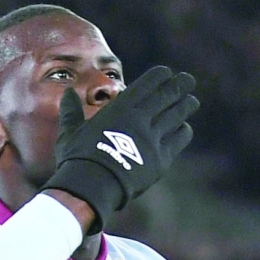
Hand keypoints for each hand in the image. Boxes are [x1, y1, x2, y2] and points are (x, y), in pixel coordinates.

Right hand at [41, 65, 198, 233]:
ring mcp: (153, 138)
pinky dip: (183, 131)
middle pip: (167, 95)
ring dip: (186, 105)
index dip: (160, 76)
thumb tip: (67, 93)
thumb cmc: (77, 158)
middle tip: (188, 80)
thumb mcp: (70, 131)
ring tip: (192, 101)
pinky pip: (178, 139)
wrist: (91, 186)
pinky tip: (184, 128)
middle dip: (180, 85)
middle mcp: (140, 119)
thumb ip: (71, 110)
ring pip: (177, 115)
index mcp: (120, 108)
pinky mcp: (161, 158)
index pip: (147, 84)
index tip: (167, 73)